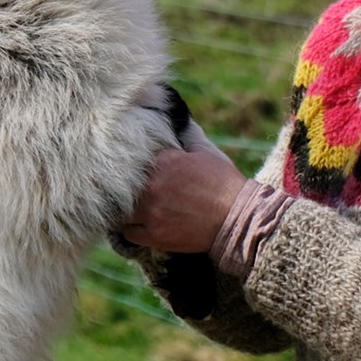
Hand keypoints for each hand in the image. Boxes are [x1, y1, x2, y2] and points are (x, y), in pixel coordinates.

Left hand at [122, 124, 246, 254]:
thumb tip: (179, 125)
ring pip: (123, 208)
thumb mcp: (206, 153)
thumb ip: (188, 138)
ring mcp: (151, 211)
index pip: (137, 159)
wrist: (237, 218)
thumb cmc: (224, 184)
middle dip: (132, 187)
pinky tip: (140, 225)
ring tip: (137, 210)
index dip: (140, 165)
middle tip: (139, 191)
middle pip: (125, 184)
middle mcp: (153, 185)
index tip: (142, 171)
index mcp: (164, 161)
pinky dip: (132, 229)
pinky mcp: (155, 235)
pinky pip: (128, 232)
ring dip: (130, 208)